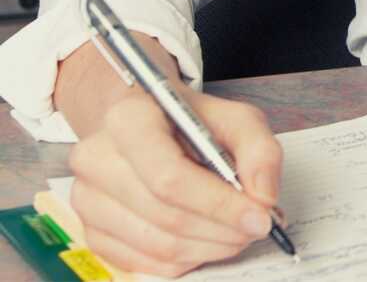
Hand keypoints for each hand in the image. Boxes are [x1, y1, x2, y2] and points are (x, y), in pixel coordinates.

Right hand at [67, 87, 282, 276]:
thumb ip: (259, 151)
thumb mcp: (237, 119)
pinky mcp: (92, 231)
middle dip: (223, 229)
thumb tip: (262, 197)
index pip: (170, 177)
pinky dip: (188, 259)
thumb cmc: (192, 123)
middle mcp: (97, 159)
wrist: (152, 127)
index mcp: (128, 120)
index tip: (259, 216)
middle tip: (257, 226)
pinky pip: (147, 263)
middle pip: (167, 215)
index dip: (219, 204)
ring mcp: (88, 199)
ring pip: (159, 245)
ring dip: (211, 247)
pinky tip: (208, 239)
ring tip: (237, 231)